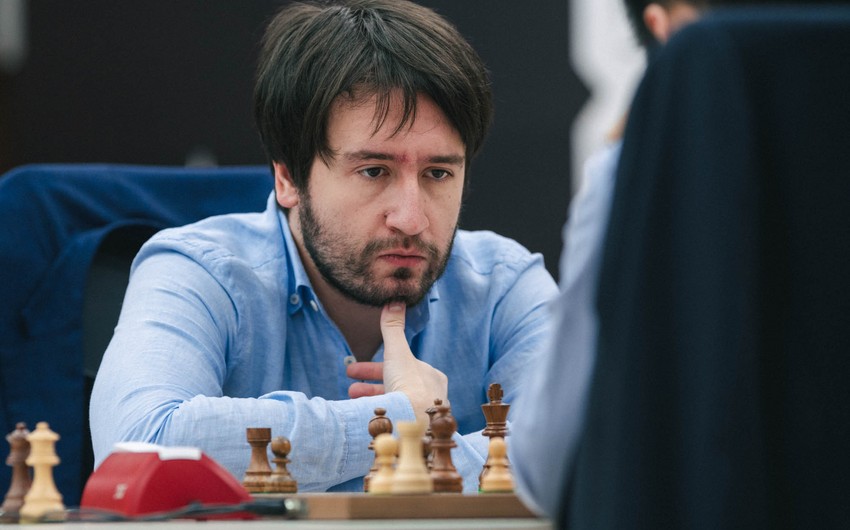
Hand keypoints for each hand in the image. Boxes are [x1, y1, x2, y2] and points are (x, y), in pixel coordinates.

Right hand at [346, 302, 447, 423]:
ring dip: (370, 400)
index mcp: (431, 376)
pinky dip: (379, 414)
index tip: (354, 370)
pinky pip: (396, 419)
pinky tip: (365, 416)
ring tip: (351, 400)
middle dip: (369, 386)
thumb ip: (393, 329)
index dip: (375, 367)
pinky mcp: (417, 432)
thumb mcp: (397, 352)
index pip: (401, 367)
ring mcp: (424, 415)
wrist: (415, 424)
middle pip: (395, 386)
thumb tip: (395, 301)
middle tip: (349, 386)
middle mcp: (430, 395)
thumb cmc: (408, 386)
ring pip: (395, 403)